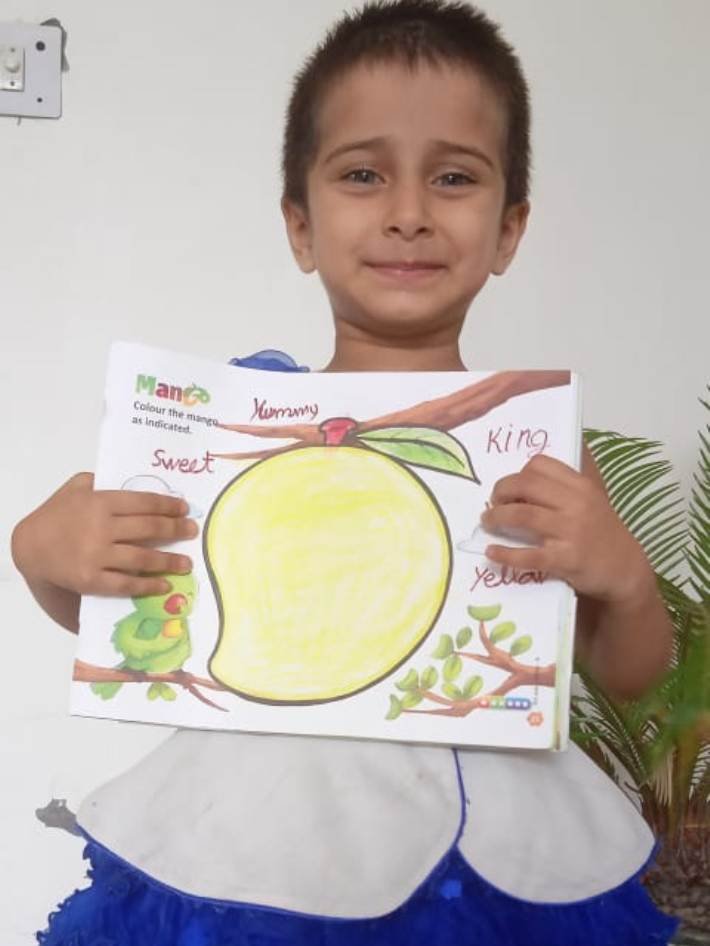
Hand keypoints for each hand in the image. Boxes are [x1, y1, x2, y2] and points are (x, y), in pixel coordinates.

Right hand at [12, 472, 197, 598]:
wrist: (30, 546)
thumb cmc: (56, 514)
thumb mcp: (76, 487)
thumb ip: (102, 482)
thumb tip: (134, 483)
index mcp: (100, 502)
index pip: (144, 502)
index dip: (168, 505)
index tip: (184, 509)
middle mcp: (102, 528)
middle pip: (149, 528)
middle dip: (176, 530)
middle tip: (193, 532)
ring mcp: (97, 555)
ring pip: (143, 557)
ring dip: (169, 561)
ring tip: (187, 563)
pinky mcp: (92, 579)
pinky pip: (126, 583)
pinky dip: (147, 585)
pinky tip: (164, 585)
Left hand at [480, 452, 649, 603]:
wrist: (625, 569)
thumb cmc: (602, 531)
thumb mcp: (592, 498)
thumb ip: (566, 483)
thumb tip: (532, 465)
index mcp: (580, 485)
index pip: (540, 465)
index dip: (518, 474)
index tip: (511, 488)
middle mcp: (576, 504)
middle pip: (526, 485)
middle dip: (501, 491)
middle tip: (492, 503)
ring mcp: (571, 532)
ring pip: (523, 515)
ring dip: (497, 517)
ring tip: (487, 522)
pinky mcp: (566, 560)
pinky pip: (529, 555)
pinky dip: (505, 553)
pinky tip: (492, 551)